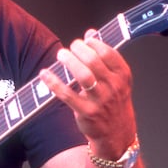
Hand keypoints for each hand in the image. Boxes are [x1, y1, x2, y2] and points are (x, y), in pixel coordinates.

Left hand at [41, 29, 137, 158]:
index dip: (94, 43)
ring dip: (69, 62)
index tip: (85, 40)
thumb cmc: (114, 103)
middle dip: (79, 50)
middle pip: (94, 62)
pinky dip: (54, 82)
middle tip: (70, 48)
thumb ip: (104, 56)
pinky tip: (45, 74)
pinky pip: (67, 95)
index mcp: (122, 76)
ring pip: (83, 76)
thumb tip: (91, 32)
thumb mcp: (116, 79)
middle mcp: (113, 87)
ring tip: (61, 55)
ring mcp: (100, 100)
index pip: (109, 53)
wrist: (117, 134)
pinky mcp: (86, 112)